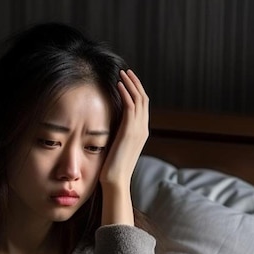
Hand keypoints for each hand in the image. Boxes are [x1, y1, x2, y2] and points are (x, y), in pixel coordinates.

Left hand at [99, 69, 148, 190]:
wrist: (115, 181)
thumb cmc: (112, 168)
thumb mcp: (117, 147)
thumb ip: (117, 134)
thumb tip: (109, 126)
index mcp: (141, 132)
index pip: (143, 106)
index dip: (137, 91)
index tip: (128, 81)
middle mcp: (143, 129)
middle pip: (144, 98)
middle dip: (135, 83)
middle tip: (126, 71)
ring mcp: (138, 129)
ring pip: (139, 99)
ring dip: (130, 84)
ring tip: (122, 73)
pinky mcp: (130, 131)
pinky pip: (130, 106)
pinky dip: (126, 93)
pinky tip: (118, 85)